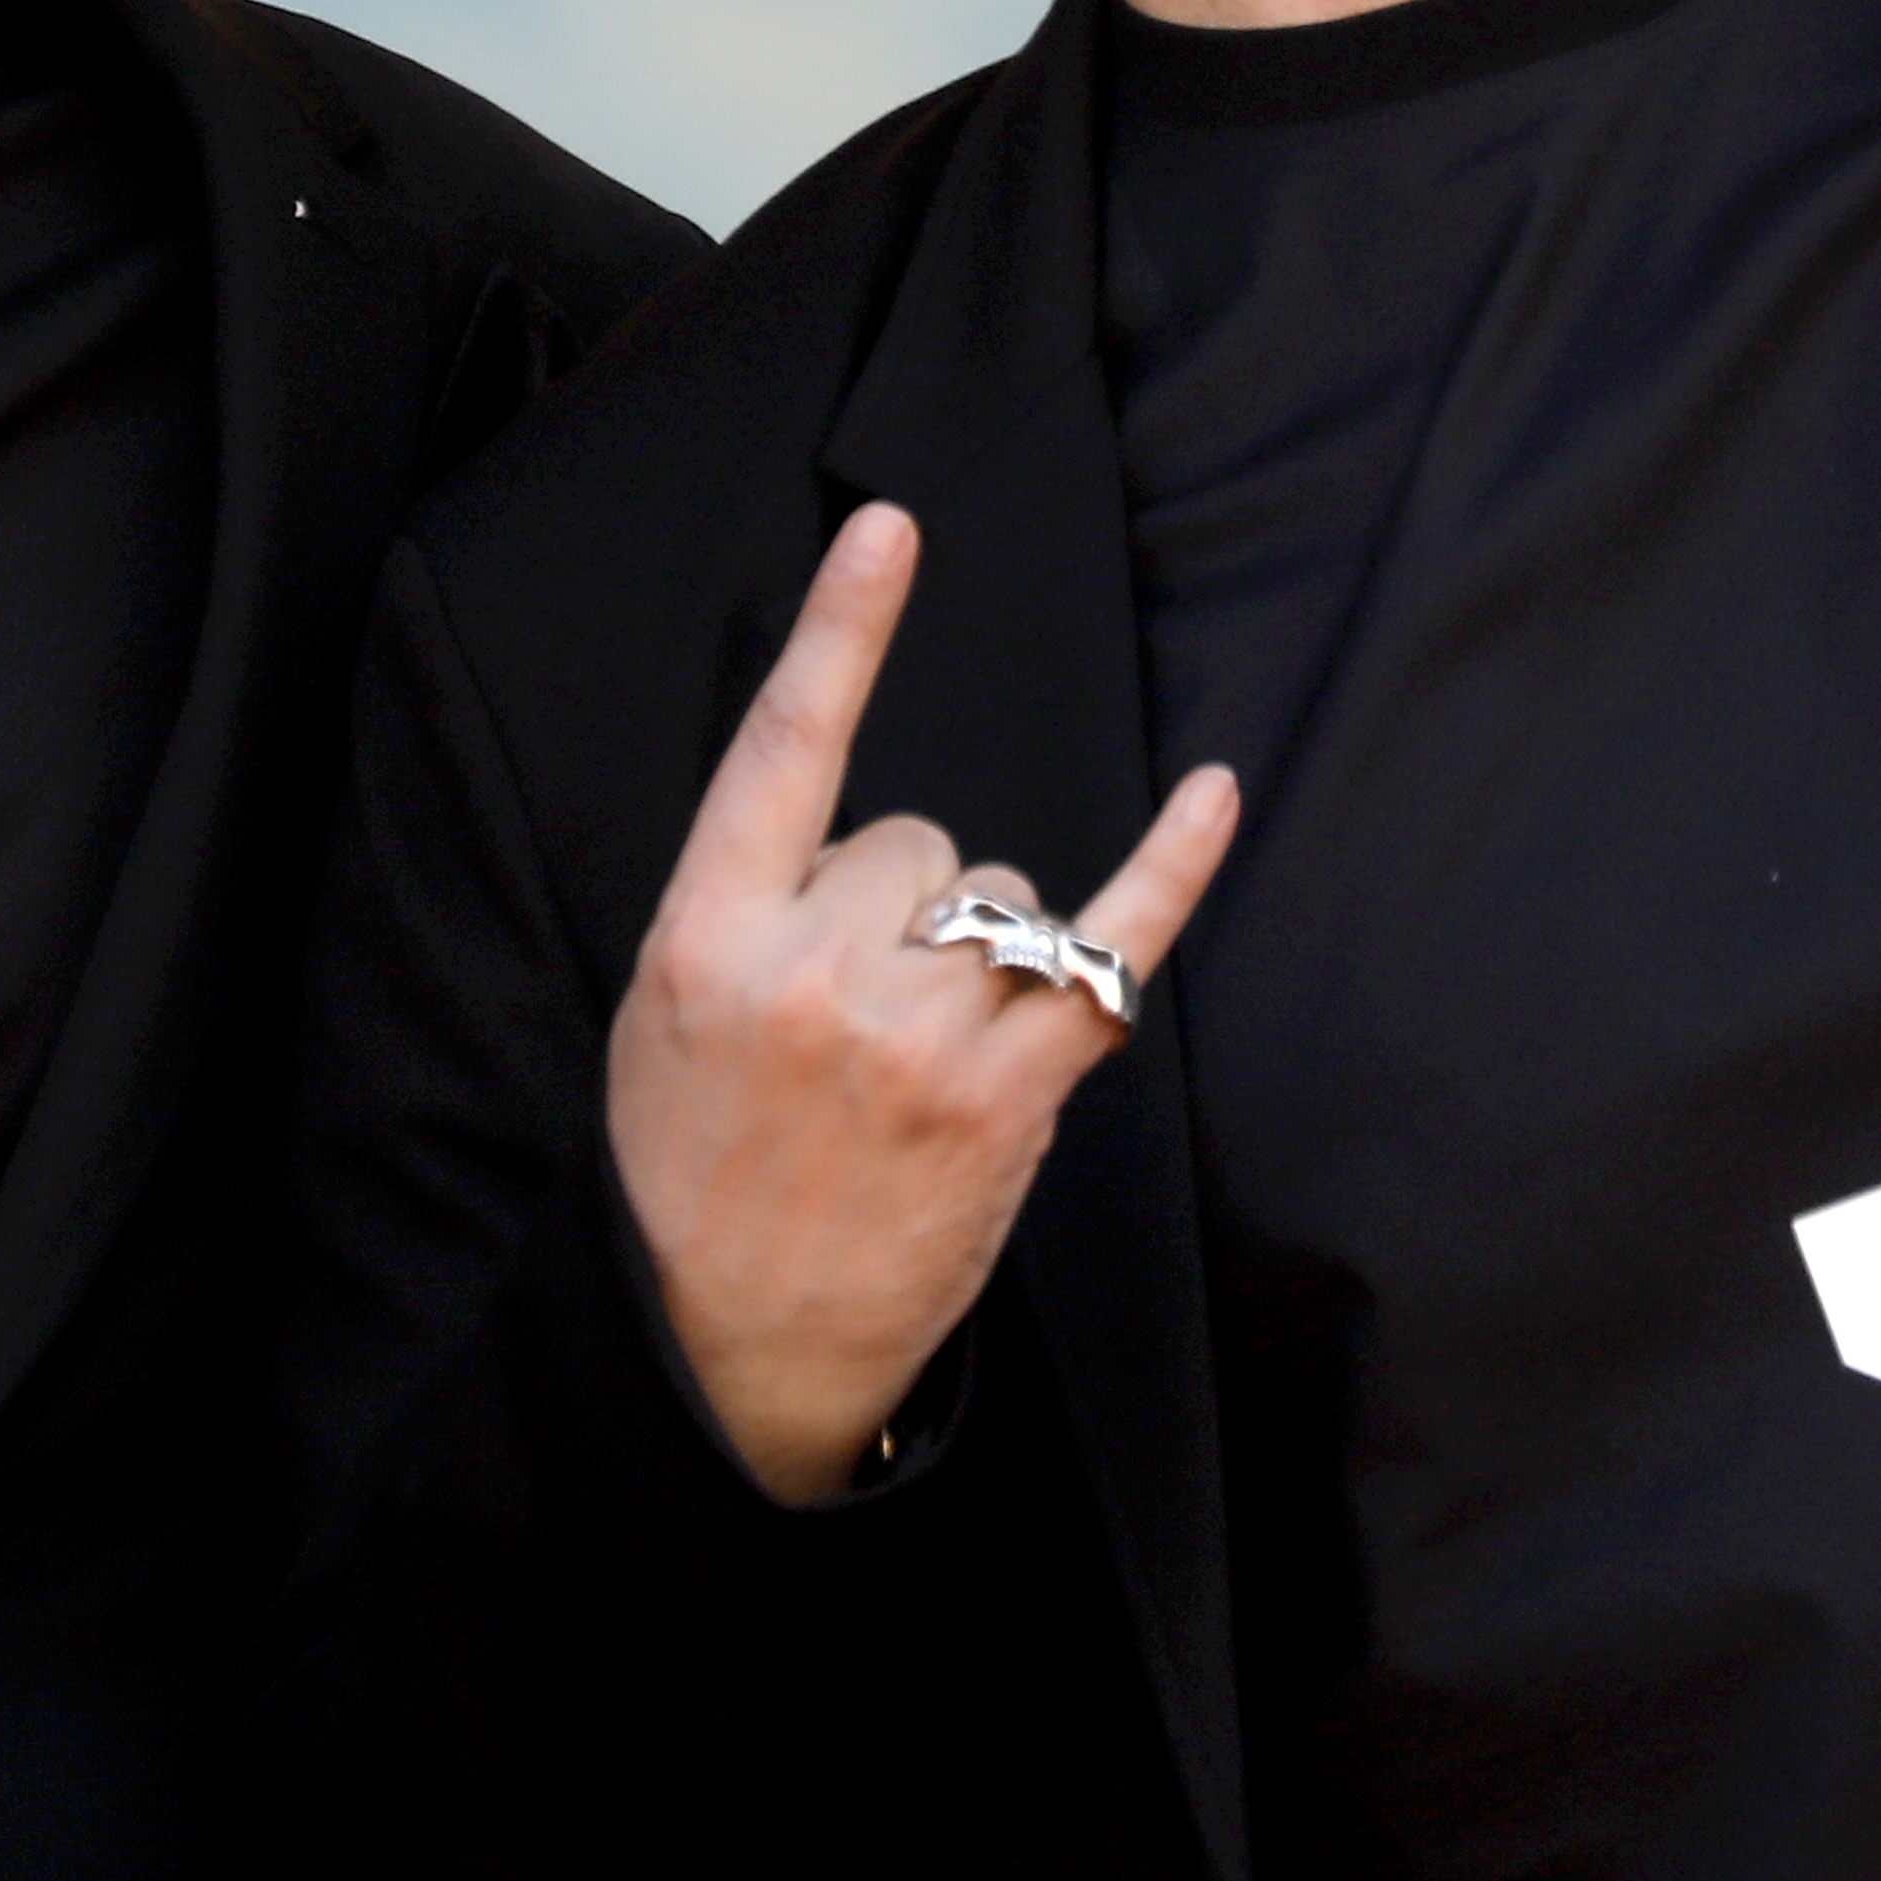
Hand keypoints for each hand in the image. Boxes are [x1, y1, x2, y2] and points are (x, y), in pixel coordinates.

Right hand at [603, 506, 1237, 1504]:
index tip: (891, 528)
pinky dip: (1170, 871)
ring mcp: (917, 1040)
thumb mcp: (668, 1025)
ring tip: (915, 1060)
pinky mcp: (1006, 1101)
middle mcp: (814, 974)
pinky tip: (1213, 793)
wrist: (723, 1351)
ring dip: (982, 952)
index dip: (842, 633)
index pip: (781, 753)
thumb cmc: (693, 1175)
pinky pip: (1110, 960)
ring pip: (1000, 898)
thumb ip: (755, 915)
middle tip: (855, 1022)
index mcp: (705, 941)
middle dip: (908, 906)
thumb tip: (877, 848)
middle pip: (920, 840)